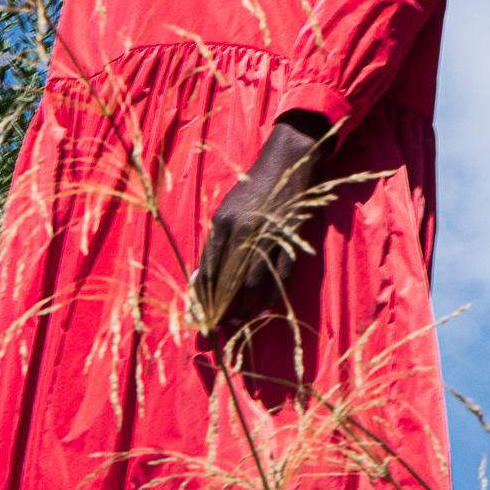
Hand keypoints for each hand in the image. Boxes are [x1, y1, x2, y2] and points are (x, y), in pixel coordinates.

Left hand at [192, 113, 332, 331]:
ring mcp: (269, 235)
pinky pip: (280, 276)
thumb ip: (215, 243)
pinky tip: (263, 309)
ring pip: (253, 283)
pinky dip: (272, 296)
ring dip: (245, 307)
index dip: (203, 299)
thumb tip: (199, 280)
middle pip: (229, 281)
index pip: (208, 270)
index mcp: (223, 222)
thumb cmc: (254, 187)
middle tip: (218, 329)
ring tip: (238, 322)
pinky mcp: (291, 238)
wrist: (289, 161)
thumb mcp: (227, 210)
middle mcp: (243, 230)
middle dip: (221, 309)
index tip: (201, 317)